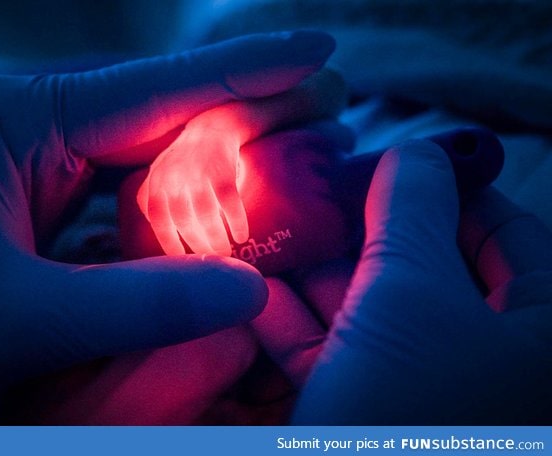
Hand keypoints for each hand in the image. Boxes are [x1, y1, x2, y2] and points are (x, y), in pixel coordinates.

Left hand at [0, 30, 335, 422]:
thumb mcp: (17, 319)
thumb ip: (134, 305)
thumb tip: (250, 290)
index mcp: (20, 122)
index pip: (157, 88)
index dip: (248, 69)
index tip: (319, 52)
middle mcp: (40, 128)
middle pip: (168, 111)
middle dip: (252, 109)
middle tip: (331, 111)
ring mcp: (50, 162)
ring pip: (158, 151)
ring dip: (227, 157)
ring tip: (299, 155)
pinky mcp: (57, 201)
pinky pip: (139, 193)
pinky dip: (191, 202)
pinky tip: (234, 206)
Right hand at [253, 140, 551, 423]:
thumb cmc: (408, 413)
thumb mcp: (411, 293)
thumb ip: (414, 208)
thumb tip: (414, 152)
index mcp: (541, 336)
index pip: (507, 232)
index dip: (446, 187)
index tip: (390, 161)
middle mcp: (492, 365)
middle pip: (431, 270)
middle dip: (366, 232)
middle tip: (320, 197)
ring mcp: (426, 394)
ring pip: (374, 313)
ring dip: (321, 276)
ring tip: (278, 234)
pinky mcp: (369, 418)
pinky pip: (337, 356)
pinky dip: (297, 324)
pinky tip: (257, 293)